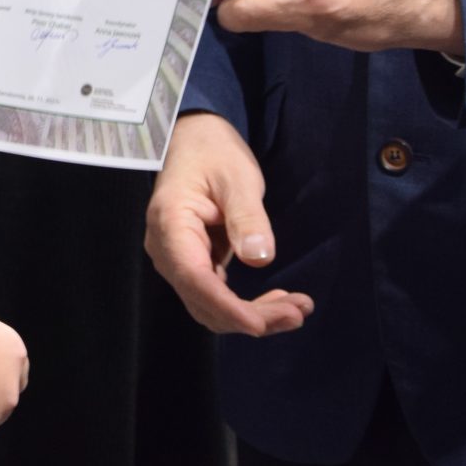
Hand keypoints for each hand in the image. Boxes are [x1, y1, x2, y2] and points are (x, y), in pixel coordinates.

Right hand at [145, 112, 313, 337]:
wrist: (195, 141)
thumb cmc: (214, 153)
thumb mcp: (237, 178)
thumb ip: (247, 217)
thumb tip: (259, 258)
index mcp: (171, 225)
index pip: (194, 278)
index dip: (227, 307)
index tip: (260, 325)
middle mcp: (166, 250)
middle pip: (204, 301)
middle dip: (250, 317)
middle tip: (299, 313)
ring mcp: (177, 260)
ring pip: (210, 306)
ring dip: (252, 315)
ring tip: (297, 310)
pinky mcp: (193, 263)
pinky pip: (215, 295)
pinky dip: (245, 305)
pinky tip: (278, 300)